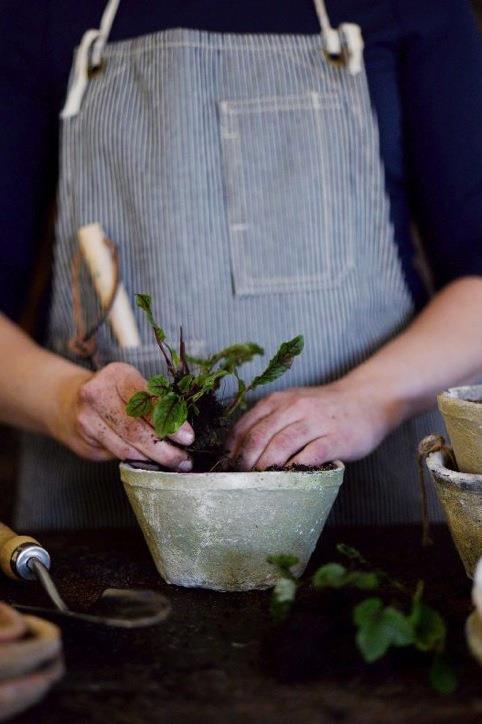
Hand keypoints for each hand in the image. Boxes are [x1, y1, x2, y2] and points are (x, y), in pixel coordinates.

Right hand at [49, 362, 193, 469]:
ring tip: (173, 463)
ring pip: (127, 445)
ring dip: (153, 458)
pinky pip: (117, 452)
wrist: (68, 402)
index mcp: (118, 375)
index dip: (170, 422)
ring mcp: (87, 416)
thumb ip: (154, 404)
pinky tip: (150, 462)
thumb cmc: (113, 395)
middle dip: (164, 448)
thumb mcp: (132, 388)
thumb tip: (184, 430)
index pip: (148, 401)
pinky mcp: (84, 436)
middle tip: (184, 460)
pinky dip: (137, 459)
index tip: (188, 438)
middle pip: (137, 427)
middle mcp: (98, 392)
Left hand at [226, 380, 397, 470]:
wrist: (367, 399)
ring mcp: (316, 422)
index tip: (226, 468)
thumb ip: (269, 421)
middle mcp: (295, 408)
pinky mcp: (336, 438)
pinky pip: (311, 454)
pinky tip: (287, 480)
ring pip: (282, 444)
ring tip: (258, 484)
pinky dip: (295, 468)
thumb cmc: (324, 409)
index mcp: (279, 400)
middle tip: (240, 481)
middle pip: (260, 436)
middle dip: (245, 461)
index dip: (232, 449)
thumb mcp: (293, 404)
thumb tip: (238, 451)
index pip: (246, 425)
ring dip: (265, 467)